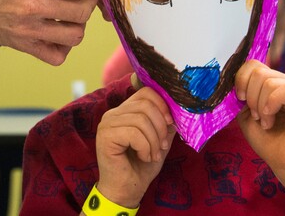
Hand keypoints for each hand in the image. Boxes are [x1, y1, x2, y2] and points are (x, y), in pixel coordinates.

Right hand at [0, 0, 97, 65]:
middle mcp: (29, 2)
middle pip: (82, 9)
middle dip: (90, 0)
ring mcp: (26, 27)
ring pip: (75, 34)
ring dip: (79, 23)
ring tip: (71, 14)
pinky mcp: (22, 45)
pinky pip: (58, 55)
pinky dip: (64, 45)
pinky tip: (58, 32)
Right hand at [94, 86, 176, 207]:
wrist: (125, 191)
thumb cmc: (140, 167)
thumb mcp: (159, 142)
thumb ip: (165, 125)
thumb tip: (178, 110)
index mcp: (125, 111)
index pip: (146, 93)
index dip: (162, 105)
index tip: (171, 124)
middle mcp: (113, 113)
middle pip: (145, 105)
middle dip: (160, 127)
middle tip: (162, 146)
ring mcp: (107, 123)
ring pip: (141, 119)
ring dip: (154, 141)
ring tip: (153, 155)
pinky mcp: (105, 135)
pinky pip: (134, 133)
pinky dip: (145, 147)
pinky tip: (143, 157)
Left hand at [235, 60, 284, 181]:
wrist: (284, 162)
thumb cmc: (265, 139)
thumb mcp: (244, 112)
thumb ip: (239, 94)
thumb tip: (228, 78)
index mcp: (270, 82)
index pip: (252, 64)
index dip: (241, 79)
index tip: (240, 99)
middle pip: (258, 71)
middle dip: (251, 96)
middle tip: (256, 116)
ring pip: (269, 81)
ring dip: (261, 105)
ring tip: (265, 122)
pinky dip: (272, 104)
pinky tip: (270, 119)